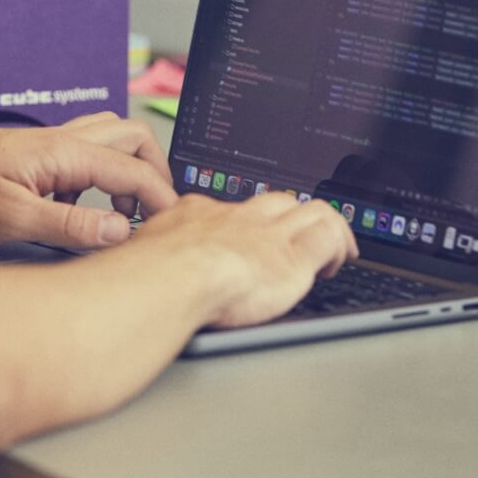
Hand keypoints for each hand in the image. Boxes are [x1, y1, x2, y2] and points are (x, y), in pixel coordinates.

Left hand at [0, 112, 177, 248]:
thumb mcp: (11, 219)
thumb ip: (70, 226)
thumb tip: (120, 231)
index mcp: (62, 152)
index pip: (133, 170)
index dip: (160, 198)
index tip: (171, 225)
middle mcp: (62, 138)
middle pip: (133, 137)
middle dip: (152, 173)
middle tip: (149, 213)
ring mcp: (49, 142)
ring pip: (110, 139)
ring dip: (125, 170)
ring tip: (116, 213)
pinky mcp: (36, 153)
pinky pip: (84, 152)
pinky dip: (96, 176)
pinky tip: (74, 209)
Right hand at [135, 192, 358, 329]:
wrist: (173, 276)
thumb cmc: (151, 274)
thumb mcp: (143, 253)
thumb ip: (151, 253)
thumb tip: (138, 263)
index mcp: (199, 215)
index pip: (232, 208)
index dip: (250, 220)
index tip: (250, 235)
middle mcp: (238, 218)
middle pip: (277, 200)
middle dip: (291, 215)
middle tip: (297, 235)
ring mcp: (269, 234)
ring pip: (311, 210)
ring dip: (323, 225)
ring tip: (330, 247)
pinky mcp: (294, 258)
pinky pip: (329, 236)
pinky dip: (339, 243)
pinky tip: (339, 259)